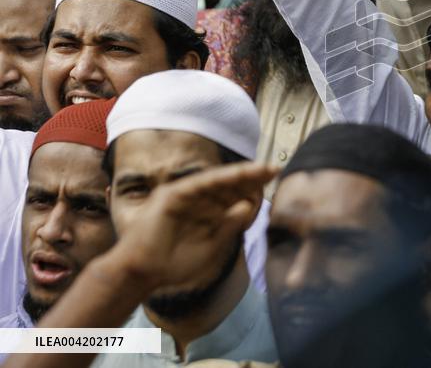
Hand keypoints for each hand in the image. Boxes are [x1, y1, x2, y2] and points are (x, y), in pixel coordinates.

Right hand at [112, 162, 277, 289]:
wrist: (142, 274)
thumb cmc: (175, 263)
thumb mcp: (213, 245)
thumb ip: (230, 226)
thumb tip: (248, 206)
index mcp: (208, 211)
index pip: (235, 196)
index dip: (254, 189)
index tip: (275, 183)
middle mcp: (198, 199)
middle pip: (230, 185)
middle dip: (252, 178)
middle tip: (275, 169)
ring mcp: (185, 195)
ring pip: (218, 181)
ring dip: (241, 174)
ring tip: (263, 169)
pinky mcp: (172, 196)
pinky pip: (199, 184)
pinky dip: (219, 179)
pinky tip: (238, 174)